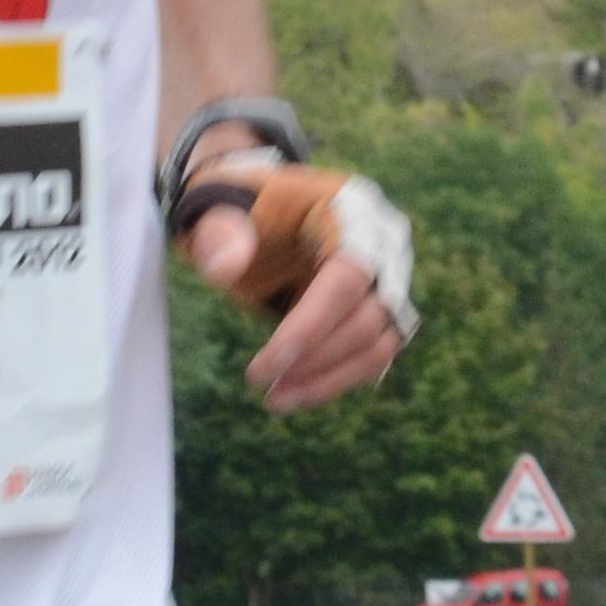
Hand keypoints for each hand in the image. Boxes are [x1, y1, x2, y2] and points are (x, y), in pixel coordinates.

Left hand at [182, 161, 414, 411]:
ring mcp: (388, 277)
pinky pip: (373, 353)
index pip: (347, 277)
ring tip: (277, 399)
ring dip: (330, 379)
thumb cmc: (236, 205)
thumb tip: (226, 268)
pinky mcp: (381, 307)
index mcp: (351, 209)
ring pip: (379, 343)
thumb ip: (218, 233)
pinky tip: (297, 390)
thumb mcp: (216, 206)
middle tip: (263, 388)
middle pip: (369, 317)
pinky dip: (336, 377)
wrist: (255, 207)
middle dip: (315, 361)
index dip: (309, 328)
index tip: (262, 369)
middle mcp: (384, 243)